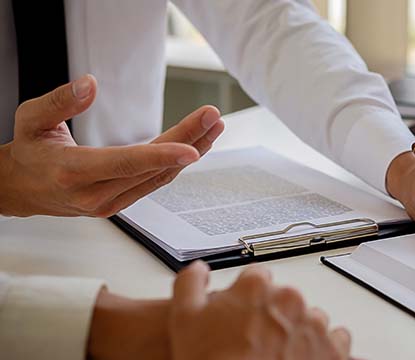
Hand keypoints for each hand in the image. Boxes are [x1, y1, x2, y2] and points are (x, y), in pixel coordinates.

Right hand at [0, 74, 223, 216]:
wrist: (18, 189)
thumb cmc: (28, 151)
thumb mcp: (31, 118)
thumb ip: (60, 101)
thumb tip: (90, 84)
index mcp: (73, 171)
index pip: (125, 163)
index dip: (161, 155)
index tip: (192, 149)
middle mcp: (94, 193)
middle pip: (152, 168)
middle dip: (188, 141)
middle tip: (213, 118)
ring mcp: (108, 203)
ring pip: (158, 177)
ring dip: (190, 151)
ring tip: (213, 127)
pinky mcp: (117, 204)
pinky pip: (153, 183)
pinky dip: (176, 164)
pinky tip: (195, 146)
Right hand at [169, 261, 351, 359]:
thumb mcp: (184, 319)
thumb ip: (191, 283)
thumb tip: (200, 270)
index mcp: (258, 286)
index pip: (257, 278)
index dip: (247, 297)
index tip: (243, 313)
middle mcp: (290, 300)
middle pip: (283, 298)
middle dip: (272, 314)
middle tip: (255, 339)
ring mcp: (314, 324)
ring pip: (309, 318)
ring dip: (297, 330)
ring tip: (278, 352)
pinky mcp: (334, 349)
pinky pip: (336, 339)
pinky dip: (324, 346)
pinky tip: (303, 357)